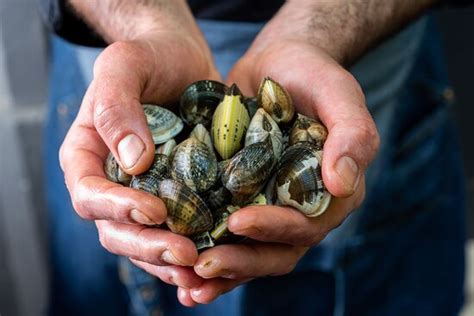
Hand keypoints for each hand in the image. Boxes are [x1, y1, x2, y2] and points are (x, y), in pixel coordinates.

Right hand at [60, 1, 219, 271]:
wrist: (181, 60)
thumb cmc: (149, 56)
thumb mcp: (125, 65)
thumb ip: (116, 105)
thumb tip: (132, 162)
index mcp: (88, 156)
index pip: (89, 195)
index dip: (117, 208)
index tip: (154, 211)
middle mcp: (113, 183)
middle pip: (118, 230)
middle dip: (150, 246)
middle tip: (187, 253)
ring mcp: (146, 193)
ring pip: (148, 240)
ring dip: (172, 260)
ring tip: (203, 268)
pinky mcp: (179, 196)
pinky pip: (180, 230)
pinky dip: (195, 248)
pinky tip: (218, 257)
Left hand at [173, 14, 379, 304]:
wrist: (278, 63)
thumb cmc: (313, 75)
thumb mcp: (338, 94)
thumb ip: (352, 135)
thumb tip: (344, 184)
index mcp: (332, 194)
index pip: (307, 224)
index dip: (275, 228)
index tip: (239, 222)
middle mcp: (301, 208)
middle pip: (276, 250)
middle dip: (241, 261)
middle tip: (203, 265)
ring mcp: (270, 206)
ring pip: (249, 251)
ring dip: (220, 270)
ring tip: (185, 282)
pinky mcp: (241, 198)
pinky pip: (226, 232)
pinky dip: (206, 250)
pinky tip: (178, 268)